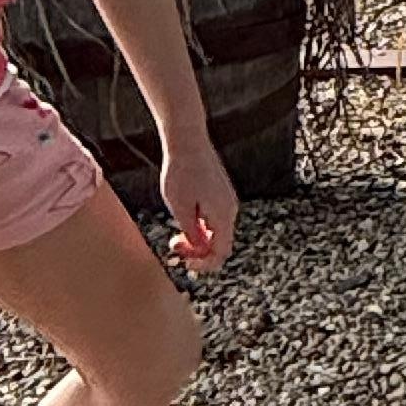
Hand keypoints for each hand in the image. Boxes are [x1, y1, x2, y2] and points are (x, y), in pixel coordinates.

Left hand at [160, 127, 238, 275]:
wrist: (188, 141)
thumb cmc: (181, 172)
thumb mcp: (180, 208)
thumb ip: (191, 233)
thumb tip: (200, 251)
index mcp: (222, 215)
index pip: (221, 252)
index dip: (204, 264)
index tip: (185, 263)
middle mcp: (230, 209)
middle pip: (220, 243)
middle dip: (198, 250)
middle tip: (175, 244)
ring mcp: (227, 200)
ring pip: (217, 231)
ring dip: (198, 237)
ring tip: (177, 230)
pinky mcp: (221, 192)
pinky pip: (215, 218)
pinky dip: (201, 224)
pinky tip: (185, 215)